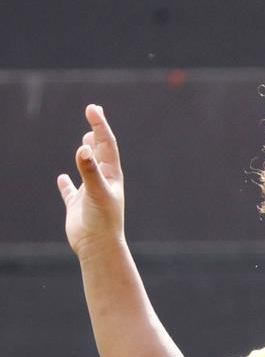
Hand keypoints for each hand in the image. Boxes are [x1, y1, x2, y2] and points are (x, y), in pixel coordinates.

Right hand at [57, 104, 124, 258]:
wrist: (99, 248)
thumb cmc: (103, 222)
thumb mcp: (97, 193)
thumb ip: (89, 170)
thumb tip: (82, 148)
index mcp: (111, 176)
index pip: (106, 144)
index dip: (99, 125)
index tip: (92, 108)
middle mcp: (102, 182)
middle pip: (100, 151)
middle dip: (97, 131)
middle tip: (94, 113)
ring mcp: (90, 193)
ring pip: (87, 168)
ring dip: (86, 153)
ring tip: (86, 139)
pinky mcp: (78, 206)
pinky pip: (71, 192)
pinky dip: (66, 184)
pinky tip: (62, 179)